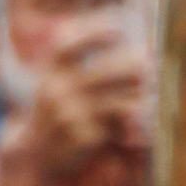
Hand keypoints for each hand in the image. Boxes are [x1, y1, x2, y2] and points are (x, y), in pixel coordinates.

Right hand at [0, 27, 150, 185]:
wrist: (34, 154)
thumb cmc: (55, 113)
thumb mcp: (56, 86)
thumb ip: (78, 68)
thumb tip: (123, 51)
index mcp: (50, 74)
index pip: (65, 47)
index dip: (91, 34)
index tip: (117, 30)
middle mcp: (57, 92)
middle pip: (102, 71)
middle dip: (131, 66)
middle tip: (150, 63)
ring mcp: (71, 116)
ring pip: (116, 100)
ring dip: (139, 94)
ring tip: (151, 89)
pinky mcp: (84, 137)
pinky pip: (118, 125)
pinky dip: (134, 119)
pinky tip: (145, 115)